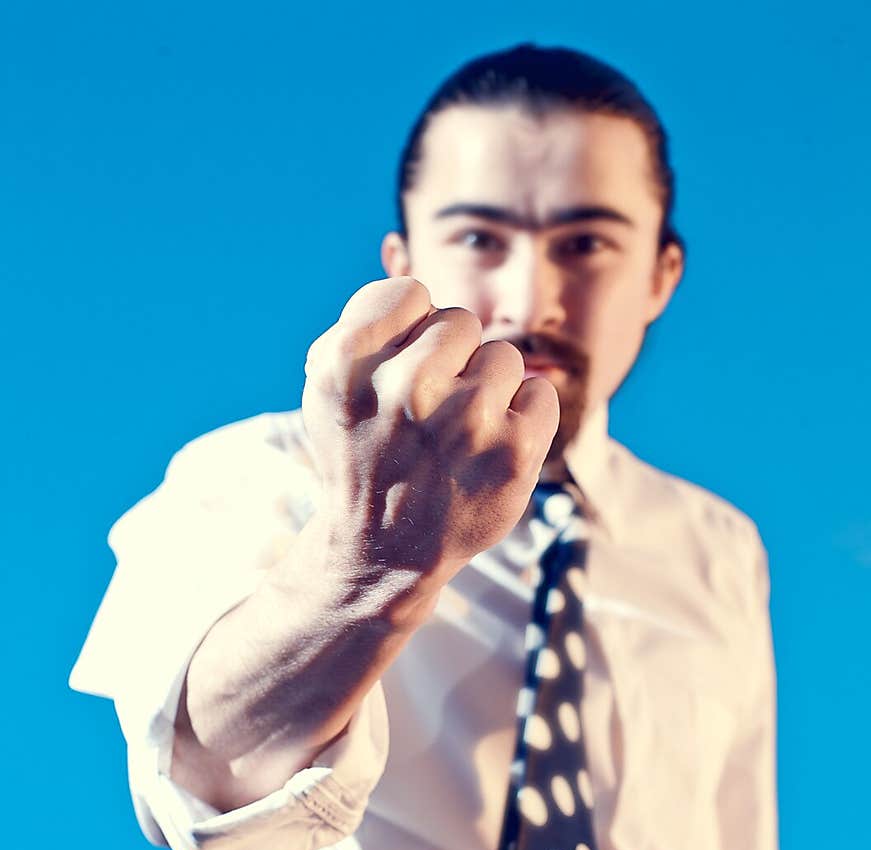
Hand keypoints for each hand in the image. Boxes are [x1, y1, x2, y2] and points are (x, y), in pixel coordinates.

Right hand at [302, 276, 559, 585]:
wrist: (383, 550)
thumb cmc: (363, 455)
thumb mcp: (330, 389)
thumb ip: (361, 325)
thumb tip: (408, 276)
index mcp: (347, 366)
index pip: (409, 292)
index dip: (410, 327)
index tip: (399, 366)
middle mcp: (405, 389)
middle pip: (460, 322)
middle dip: (451, 360)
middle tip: (428, 414)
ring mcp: (463, 422)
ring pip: (503, 356)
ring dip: (488, 390)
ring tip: (458, 437)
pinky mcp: (513, 452)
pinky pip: (539, 393)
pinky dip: (524, 419)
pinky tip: (490, 451)